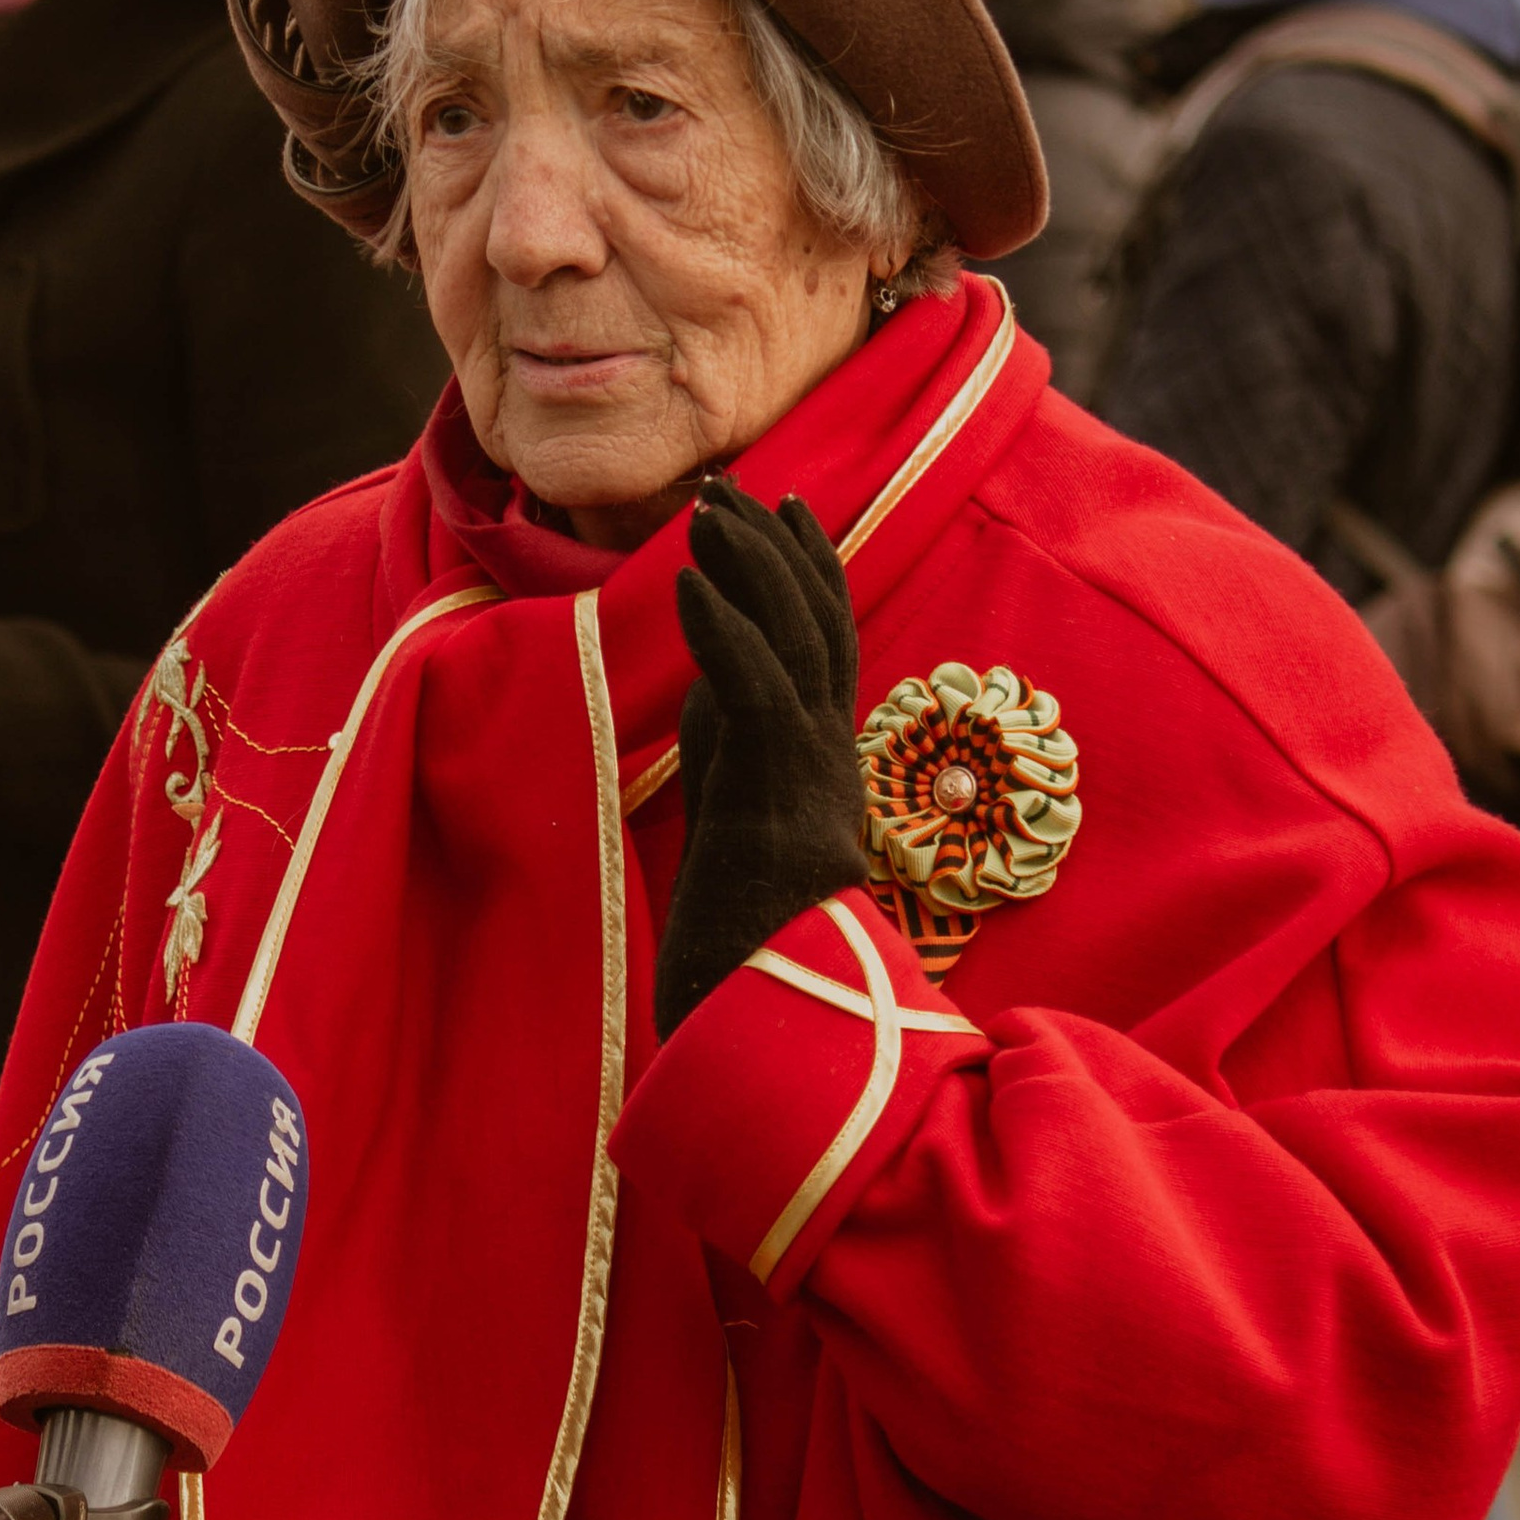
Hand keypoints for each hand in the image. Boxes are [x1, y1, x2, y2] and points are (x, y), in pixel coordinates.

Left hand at [654, 480, 865, 1037]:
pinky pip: (758, 697)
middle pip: (819, 626)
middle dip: (776, 547)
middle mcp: (830, 762)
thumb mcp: (732, 830)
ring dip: (749, 567)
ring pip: (795, 645)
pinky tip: (689, 583)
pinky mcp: (779, 806)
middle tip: (733, 484)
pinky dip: (723, 632)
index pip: (827, 645)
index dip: (808, 569)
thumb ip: (729, 758)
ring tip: (710, 508)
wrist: (774, 1035)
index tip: (784, 507)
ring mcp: (811, 781)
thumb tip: (706, 694)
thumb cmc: (748, 948)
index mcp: (823, 767)